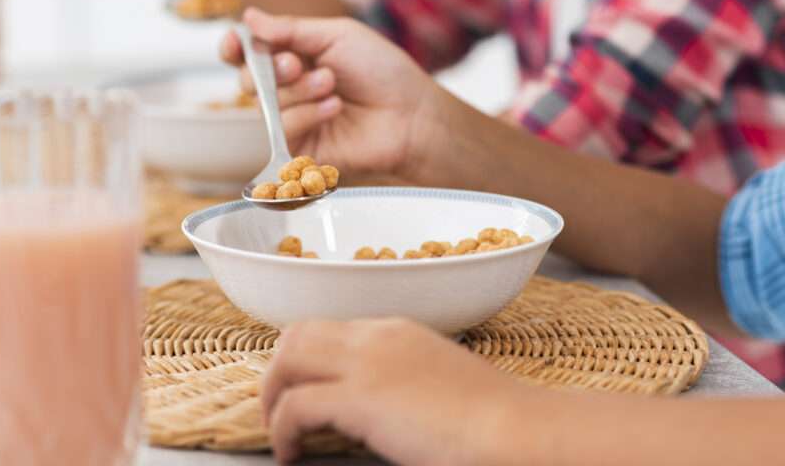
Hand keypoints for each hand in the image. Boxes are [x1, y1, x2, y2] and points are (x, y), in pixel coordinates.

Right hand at [220, 9, 458, 183]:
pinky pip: (282, 129)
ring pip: (266, 104)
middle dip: (268, 69)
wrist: (412, 113)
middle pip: (249, 80)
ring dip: (299, 89)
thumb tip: (248, 17)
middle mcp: (291, 90)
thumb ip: (290, 29)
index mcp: (297, 58)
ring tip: (332, 85)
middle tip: (296, 64)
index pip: (251, 54)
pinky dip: (306, 114)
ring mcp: (295, 121)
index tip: (235, 43)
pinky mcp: (302, 150)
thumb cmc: (383, 71)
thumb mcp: (337, 36)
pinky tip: (334, 108)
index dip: (236, 48)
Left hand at [261, 318, 530, 465]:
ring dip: (272, 395)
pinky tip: (291, 453)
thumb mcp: (441, 381)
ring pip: (287, 359)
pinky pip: (295, 406)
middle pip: (297, 334)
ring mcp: (366, 363)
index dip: (307, 360)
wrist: (512, 427)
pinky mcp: (359, 398)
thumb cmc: (491, 417)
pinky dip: (281, 431)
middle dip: (278, 370)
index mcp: (397, 331)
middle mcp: (376, 336)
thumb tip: (387, 408)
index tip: (302, 390)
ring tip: (278, 431)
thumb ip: (407, 382)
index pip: (331, 330)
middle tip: (277, 408)